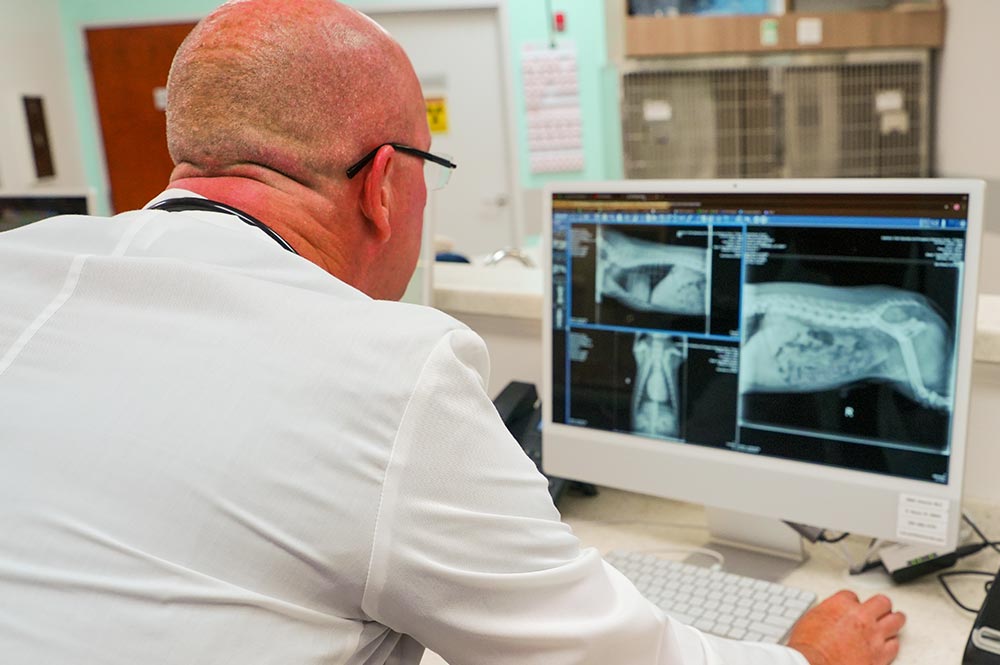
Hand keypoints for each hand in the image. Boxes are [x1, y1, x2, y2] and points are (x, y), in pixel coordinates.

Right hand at [786, 590, 905, 664]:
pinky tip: (888, 644)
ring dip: (894, 620)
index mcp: (841, 604)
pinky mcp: (881, 655)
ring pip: (896, 620)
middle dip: (881, 606)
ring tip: (894, 621)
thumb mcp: (811, 619)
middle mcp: (861, 616)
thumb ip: (827, 613)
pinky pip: (895, 644)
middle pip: (882, 602)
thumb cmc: (808, 647)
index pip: (853, 596)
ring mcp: (873, 635)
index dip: (853, 603)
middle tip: (881, 609)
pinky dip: (891, 644)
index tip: (852, 608)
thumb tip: (830, 616)